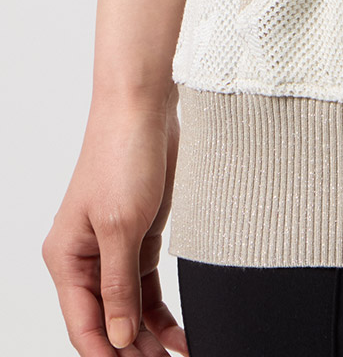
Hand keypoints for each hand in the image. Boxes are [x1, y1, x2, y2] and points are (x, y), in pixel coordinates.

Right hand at [41, 91, 188, 354]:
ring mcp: (114, 247)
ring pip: (128, 308)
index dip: (109, 356)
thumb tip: (117, 339)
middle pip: (106, 322)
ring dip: (149, 337)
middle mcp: (86, 258)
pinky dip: (161, 312)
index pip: (84, 326)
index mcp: (67, 258)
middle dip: (132, 351)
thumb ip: (118, 286)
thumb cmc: (123, 153)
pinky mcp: (140, 235)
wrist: (145, 105)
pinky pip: (146, 286)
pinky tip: (179, 333)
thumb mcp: (121, 226)